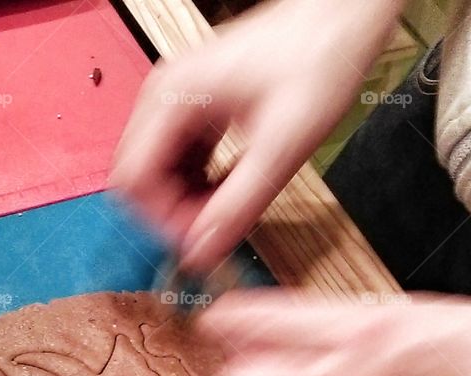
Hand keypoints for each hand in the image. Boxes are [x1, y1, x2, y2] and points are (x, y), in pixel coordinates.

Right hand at [113, 0, 402, 271]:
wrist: (341, 19)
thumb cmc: (318, 59)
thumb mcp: (281, 147)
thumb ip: (237, 206)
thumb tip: (202, 253)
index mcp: (174, 97)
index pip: (134, 179)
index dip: (161, 220)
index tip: (196, 241)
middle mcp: (166, 97)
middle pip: (138, 178)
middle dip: (170, 213)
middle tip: (210, 232)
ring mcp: (178, 101)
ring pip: (156, 173)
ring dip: (184, 202)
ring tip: (225, 211)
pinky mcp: (196, 108)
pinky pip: (178, 160)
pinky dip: (196, 185)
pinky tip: (227, 192)